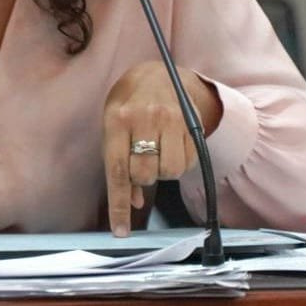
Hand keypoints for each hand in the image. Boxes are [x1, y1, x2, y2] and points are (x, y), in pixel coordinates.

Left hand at [101, 61, 222, 236]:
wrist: (160, 74)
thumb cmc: (129, 103)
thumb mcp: (113, 125)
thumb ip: (119, 161)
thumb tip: (133, 201)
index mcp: (117, 119)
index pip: (117, 170)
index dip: (119, 205)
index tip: (120, 231)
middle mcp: (144, 118)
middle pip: (145, 174)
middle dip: (142, 179)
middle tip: (141, 164)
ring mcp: (171, 120)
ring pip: (169, 171)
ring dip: (162, 171)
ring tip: (157, 153)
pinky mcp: (191, 124)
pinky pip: (187, 162)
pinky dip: (179, 163)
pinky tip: (171, 146)